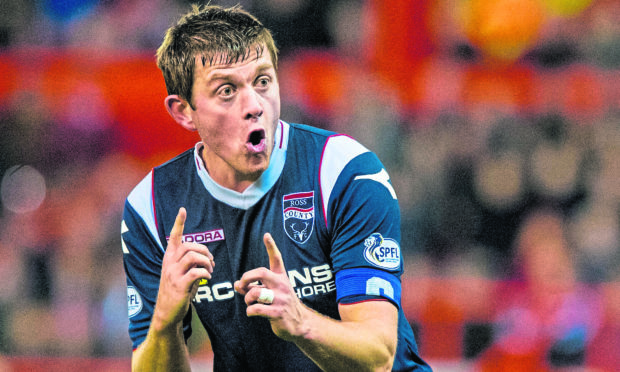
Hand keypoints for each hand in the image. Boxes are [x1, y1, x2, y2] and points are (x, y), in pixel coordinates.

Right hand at [153, 207, 213, 332]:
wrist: (167, 313)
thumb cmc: (177, 291)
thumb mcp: (180, 273)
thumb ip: (188, 262)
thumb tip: (206, 256)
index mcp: (169, 258)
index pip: (173, 236)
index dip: (178, 222)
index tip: (182, 210)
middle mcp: (169, 263)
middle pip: (189, 246)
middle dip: (205, 250)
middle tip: (211, 261)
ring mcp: (173, 274)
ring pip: (193, 256)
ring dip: (207, 261)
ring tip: (210, 270)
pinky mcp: (180, 285)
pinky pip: (197, 272)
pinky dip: (206, 273)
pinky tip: (207, 278)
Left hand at [234, 233, 306, 340]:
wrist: (299, 323)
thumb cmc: (281, 305)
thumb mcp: (269, 293)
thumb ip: (253, 287)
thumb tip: (236, 284)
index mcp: (281, 277)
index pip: (277, 259)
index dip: (271, 246)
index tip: (266, 235)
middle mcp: (282, 285)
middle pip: (261, 272)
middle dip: (246, 277)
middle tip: (242, 285)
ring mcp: (281, 299)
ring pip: (255, 293)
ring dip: (247, 298)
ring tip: (249, 303)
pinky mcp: (277, 312)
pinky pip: (255, 309)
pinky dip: (249, 311)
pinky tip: (252, 312)